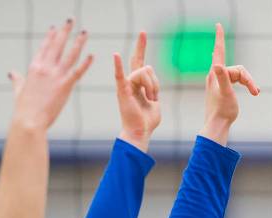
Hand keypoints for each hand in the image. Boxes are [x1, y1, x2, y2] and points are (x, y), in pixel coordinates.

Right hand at [8, 20, 92, 131]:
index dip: (51, 37)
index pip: (44, 47)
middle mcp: (45, 67)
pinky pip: (78, 71)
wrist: (29, 120)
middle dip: (65, 31)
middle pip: (57, 45)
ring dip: (78, 42)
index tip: (55, 28)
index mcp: (34, 67)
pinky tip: (92, 55)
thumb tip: (11, 73)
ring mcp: (56, 76)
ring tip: (85, 32)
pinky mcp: (65, 86)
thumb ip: (17, 80)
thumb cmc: (24, 108)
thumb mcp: (19, 90)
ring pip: (70, 54)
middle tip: (71, 20)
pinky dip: (85, 63)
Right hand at [114, 31, 160, 151]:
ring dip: (153, 85)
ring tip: (151, 97)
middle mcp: (131, 81)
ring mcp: (126, 85)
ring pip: (145, 73)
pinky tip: (116, 55)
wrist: (140, 132)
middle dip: (141, 45)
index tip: (142, 34)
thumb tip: (154, 89)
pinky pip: (121, 76)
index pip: (141, 63)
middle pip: (141, 62)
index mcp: (139, 84)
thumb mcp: (155, 104)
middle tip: (143, 31)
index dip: (141, 48)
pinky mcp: (123, 90)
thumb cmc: (147, 121)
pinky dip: (118, 66)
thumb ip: (154, 92)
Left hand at [202, 23, 259, 145]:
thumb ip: (222, 78)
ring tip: (256, 93)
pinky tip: (245, 84)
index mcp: (216, 74)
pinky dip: (243, 81)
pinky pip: (233, 79)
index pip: (219, 51)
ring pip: (238, 76)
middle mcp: (215, 75)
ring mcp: (218, 82)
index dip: (220, 38)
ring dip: (248, 83)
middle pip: (237, 69)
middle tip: (256, 92)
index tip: (218, 24)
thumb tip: (217, 65)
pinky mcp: (221, 89)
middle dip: (248, 78)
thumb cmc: (222, 110)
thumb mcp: (225, 92)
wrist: (217, 125)